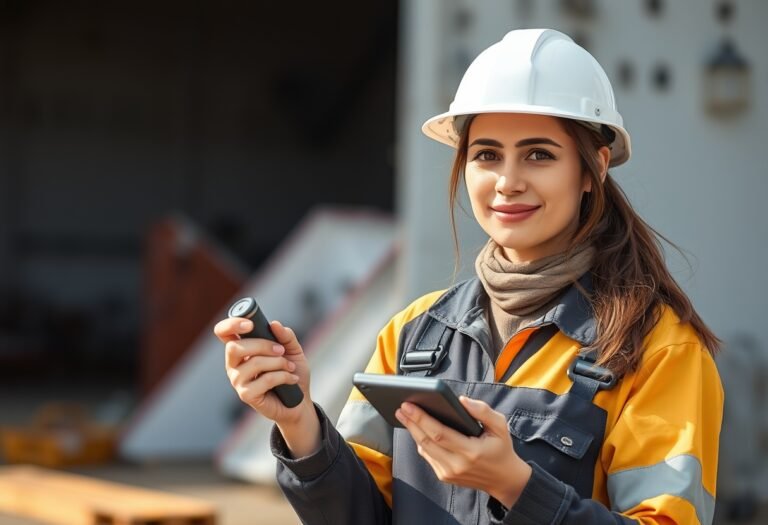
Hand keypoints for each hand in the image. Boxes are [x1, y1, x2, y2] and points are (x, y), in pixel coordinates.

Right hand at [214, 317, 311, 425]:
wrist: (299, 401)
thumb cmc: (292, 371)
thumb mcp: (293, 349)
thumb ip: (285, 336)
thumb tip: (275, 324)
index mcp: (241, 348)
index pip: (223, 332)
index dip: (231, 324)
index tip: (249, 324)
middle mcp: (234, 363)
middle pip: (235, 347)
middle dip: (262, 345)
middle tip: (281, 350)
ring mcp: (237, 380)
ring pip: (254, 363)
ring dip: (278, 362)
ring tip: (290, 367)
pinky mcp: (246, 395)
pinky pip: (265, 380)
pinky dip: (283, 376)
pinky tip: (291, 379)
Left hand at [395, 396, 531, 507]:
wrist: (504, 480)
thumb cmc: (501, 449)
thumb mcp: (500, 426)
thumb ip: (482, 411)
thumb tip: (461, 400)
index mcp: (471, 451)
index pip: (439, 433)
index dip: (421, 419)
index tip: (409, 405)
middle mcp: (457, 465)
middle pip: (426, 441)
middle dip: (411, 422)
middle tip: (401, 407)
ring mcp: (449, 473)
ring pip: (424, 449)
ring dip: (412, 431)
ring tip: (404, 415)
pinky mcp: (444, 476)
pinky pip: (428, 456)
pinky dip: (421, 441)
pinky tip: (416, 429)